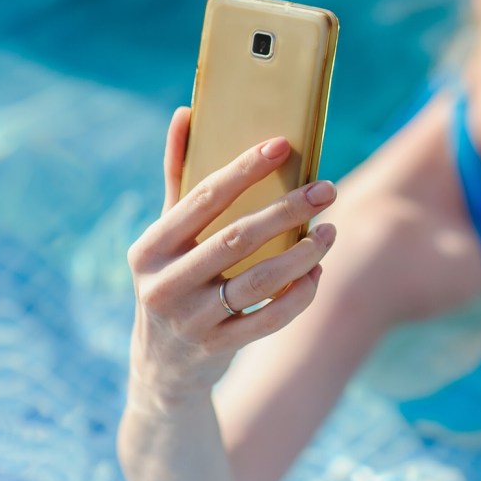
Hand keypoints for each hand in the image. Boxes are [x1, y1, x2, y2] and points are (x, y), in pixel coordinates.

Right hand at [125, 107, 337, 405]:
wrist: (162, 367)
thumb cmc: (173, 278)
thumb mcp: (166, 234)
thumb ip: (177, 175)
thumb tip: (187, 113)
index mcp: (149, 247)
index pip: (202, 199)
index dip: (244, 169)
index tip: (283, 145)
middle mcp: (164, 285)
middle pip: (237, 239)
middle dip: (287, 210)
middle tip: (327, 189)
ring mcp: (191, 322)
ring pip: (259, 281)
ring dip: (303, 254)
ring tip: (330, 231)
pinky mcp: (218, 350)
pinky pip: (269, 319)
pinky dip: (299, 295)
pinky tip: (318, 272)